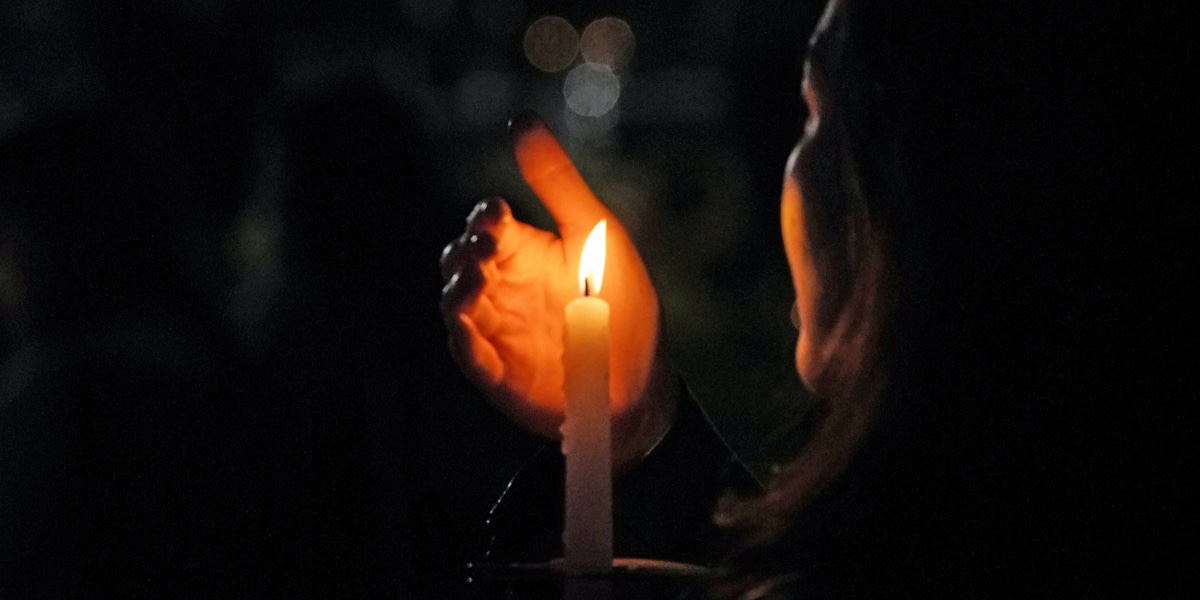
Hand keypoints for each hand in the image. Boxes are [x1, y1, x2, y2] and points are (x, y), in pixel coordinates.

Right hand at [440, 113, 675, 473]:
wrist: (641, 377)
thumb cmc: (621, 301)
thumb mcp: (595, 231)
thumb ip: (556, 181)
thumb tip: (520, 119)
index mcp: (522, 249)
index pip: (486, 223)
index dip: (485, 216)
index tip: (497, 214)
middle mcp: (501, 286)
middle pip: (459, 260)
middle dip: (465, 251)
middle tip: (485, 247)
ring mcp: (495, 329)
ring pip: (455, 304)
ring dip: (458, 290)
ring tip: (474, 281)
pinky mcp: (496, 371)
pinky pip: (468, 353)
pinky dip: (463, 339)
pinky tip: (468, 326)